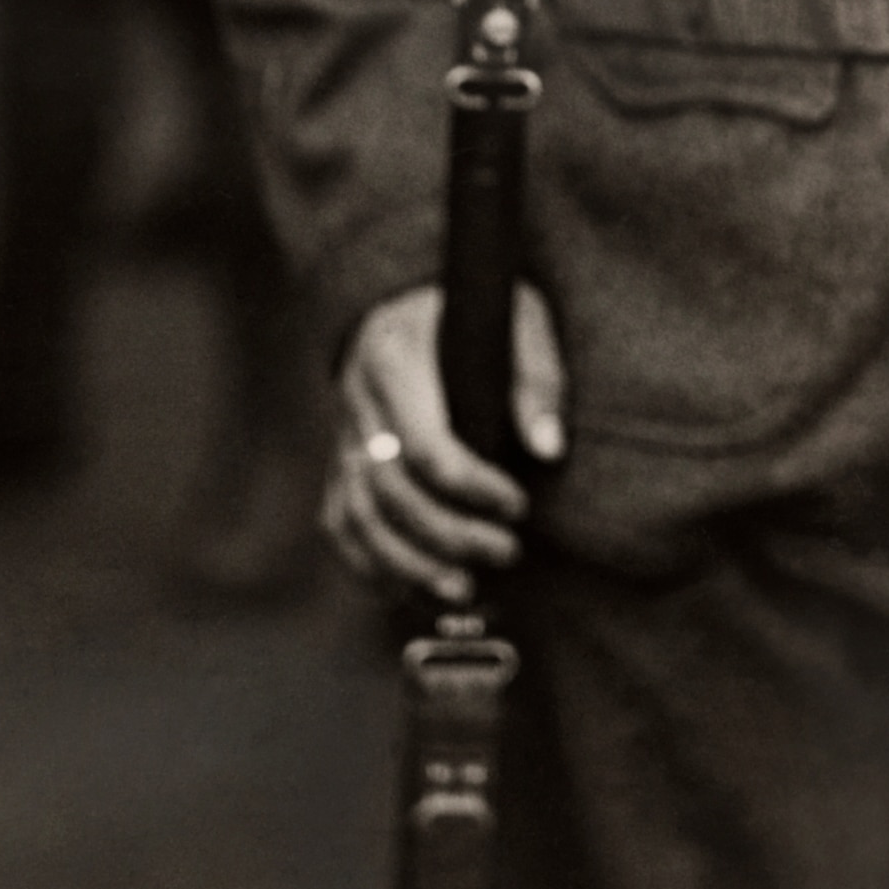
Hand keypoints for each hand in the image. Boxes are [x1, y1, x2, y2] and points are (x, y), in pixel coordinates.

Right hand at [325, 280, 566, 604]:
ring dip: (409, 565)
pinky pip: (339, 522)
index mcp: (394, 357)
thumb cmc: (473, 309)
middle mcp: (356, 399)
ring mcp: (342, 432)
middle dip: (448, 535)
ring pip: (358, 515)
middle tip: (506, 553)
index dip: (473, 488)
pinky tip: (412, 591)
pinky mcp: (341, 460)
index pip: (424, 445)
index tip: (519, 507)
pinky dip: (370, 564)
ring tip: (466, 590)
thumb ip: (536, 377)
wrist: (408, 297)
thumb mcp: (515, 317)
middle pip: (388, 490)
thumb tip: (549, 449)